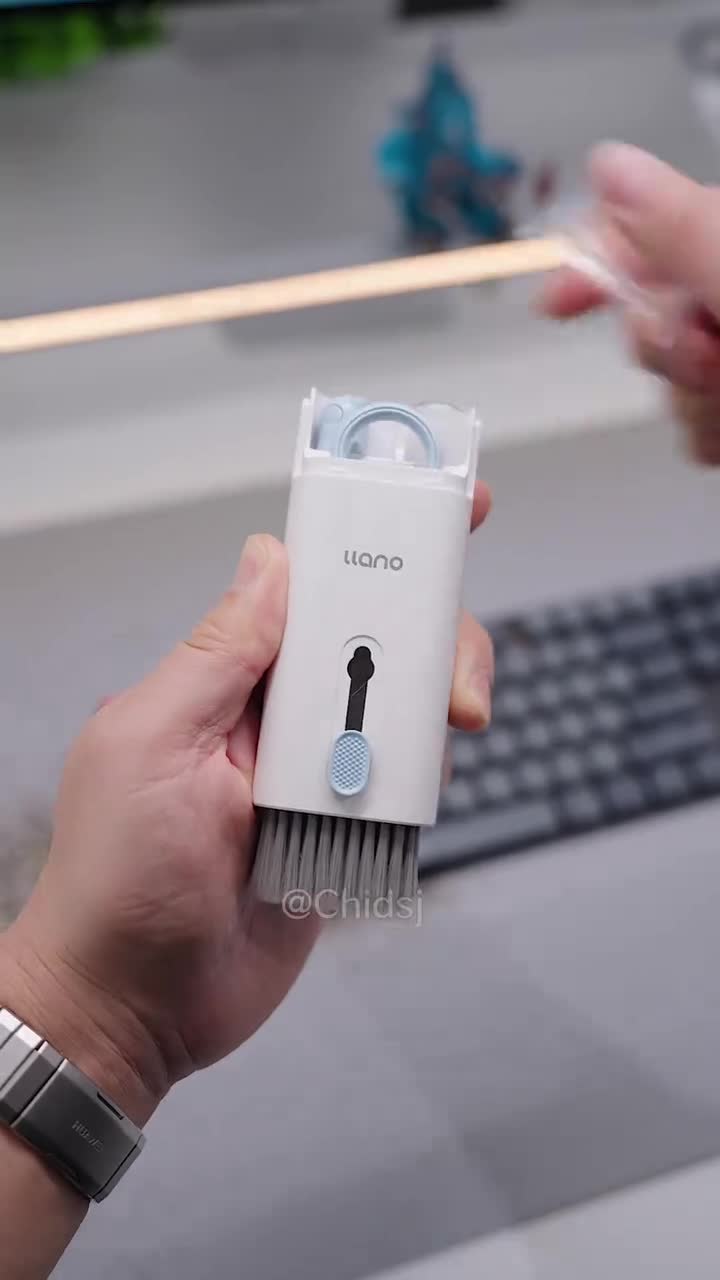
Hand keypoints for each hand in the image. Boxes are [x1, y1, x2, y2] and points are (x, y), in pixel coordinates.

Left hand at [0, 490, 493, 1124]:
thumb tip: (270, 560)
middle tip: (451, 683)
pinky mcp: (345, 826)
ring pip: (403, 707)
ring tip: (419, 754)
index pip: (307, 583)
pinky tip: (402, 801)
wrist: (138, 1009)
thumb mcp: (152, 746)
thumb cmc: (117, 883)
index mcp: (223, 678)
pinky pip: (405, 781)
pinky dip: (422, 781)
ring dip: (429, 719)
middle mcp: (274, 713)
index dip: (373, 538)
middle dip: (429, 640)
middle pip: (378, 638)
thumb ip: (219, 652)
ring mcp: (314, 770)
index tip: (443, 504)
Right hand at [538, 142, 719, 463]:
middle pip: (647, 321)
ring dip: (692, 400)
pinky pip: (695, 431)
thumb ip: (674, 225)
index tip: (553, 302)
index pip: (643, 237)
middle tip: (706, 352)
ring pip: (668, 386)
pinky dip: (710, 434)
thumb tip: (607, 165)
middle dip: (661, 348)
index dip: (592, 265)